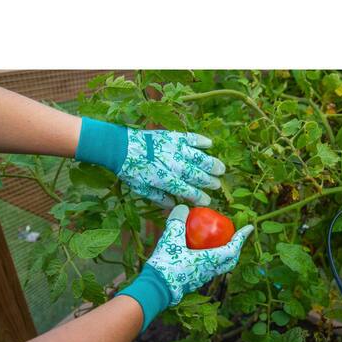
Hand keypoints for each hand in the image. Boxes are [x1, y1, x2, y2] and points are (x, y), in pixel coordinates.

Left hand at [75, 118, 225, 207]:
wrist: (120, 147)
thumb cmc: (130, 170)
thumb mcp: (141, 189)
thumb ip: (158, 197)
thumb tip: (172, 205)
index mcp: (166, 181)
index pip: (187, 191)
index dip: (199, 197)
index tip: (207, 201)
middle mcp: (174, 166)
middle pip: (197, 175)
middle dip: (209, 181)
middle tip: (217, 185)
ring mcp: (175, 149)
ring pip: (199, 158)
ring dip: (211, 163)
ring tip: (221, 168)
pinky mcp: (173, 136)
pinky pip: (191, 138)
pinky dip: (201, 141)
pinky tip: (209, 144)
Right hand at [147, 205, 253, 303]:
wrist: (155, 288)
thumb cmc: (166, 264)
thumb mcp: (170, 238)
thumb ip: (178, 221)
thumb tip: (183, 207)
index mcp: (210, 261)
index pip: (232, 249)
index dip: (241, 237)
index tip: (249, 228)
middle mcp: (209, 272)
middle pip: (230, 261)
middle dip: (235, 248)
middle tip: (235, 237)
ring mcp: (201, 278)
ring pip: (219, 267)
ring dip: (223, 255)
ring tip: (219, 243)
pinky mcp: (193, 281)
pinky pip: (208, 269)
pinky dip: (210, 259)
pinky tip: (200, 252)